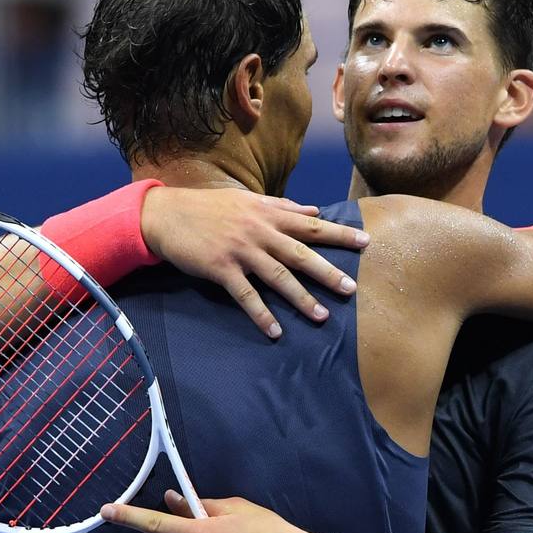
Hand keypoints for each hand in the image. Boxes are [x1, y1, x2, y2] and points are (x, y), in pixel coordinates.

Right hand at [140, 186, 368, 338]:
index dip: (339, 234)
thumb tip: (313, 211)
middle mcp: (259, 232)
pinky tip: (275, 331)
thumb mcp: (247, 200)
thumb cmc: (209, 208)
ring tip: (322, 317)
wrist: (167, 215)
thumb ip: (281, 207)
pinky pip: (246, 296)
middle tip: (351, 289)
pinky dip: (261, 314)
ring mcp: (240, 252)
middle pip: (300, 253)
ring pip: (278, 277)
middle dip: (327, 272)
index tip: (365, 243)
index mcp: (268, 215)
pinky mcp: (221, 269)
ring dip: (301, 298)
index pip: (311, 225)